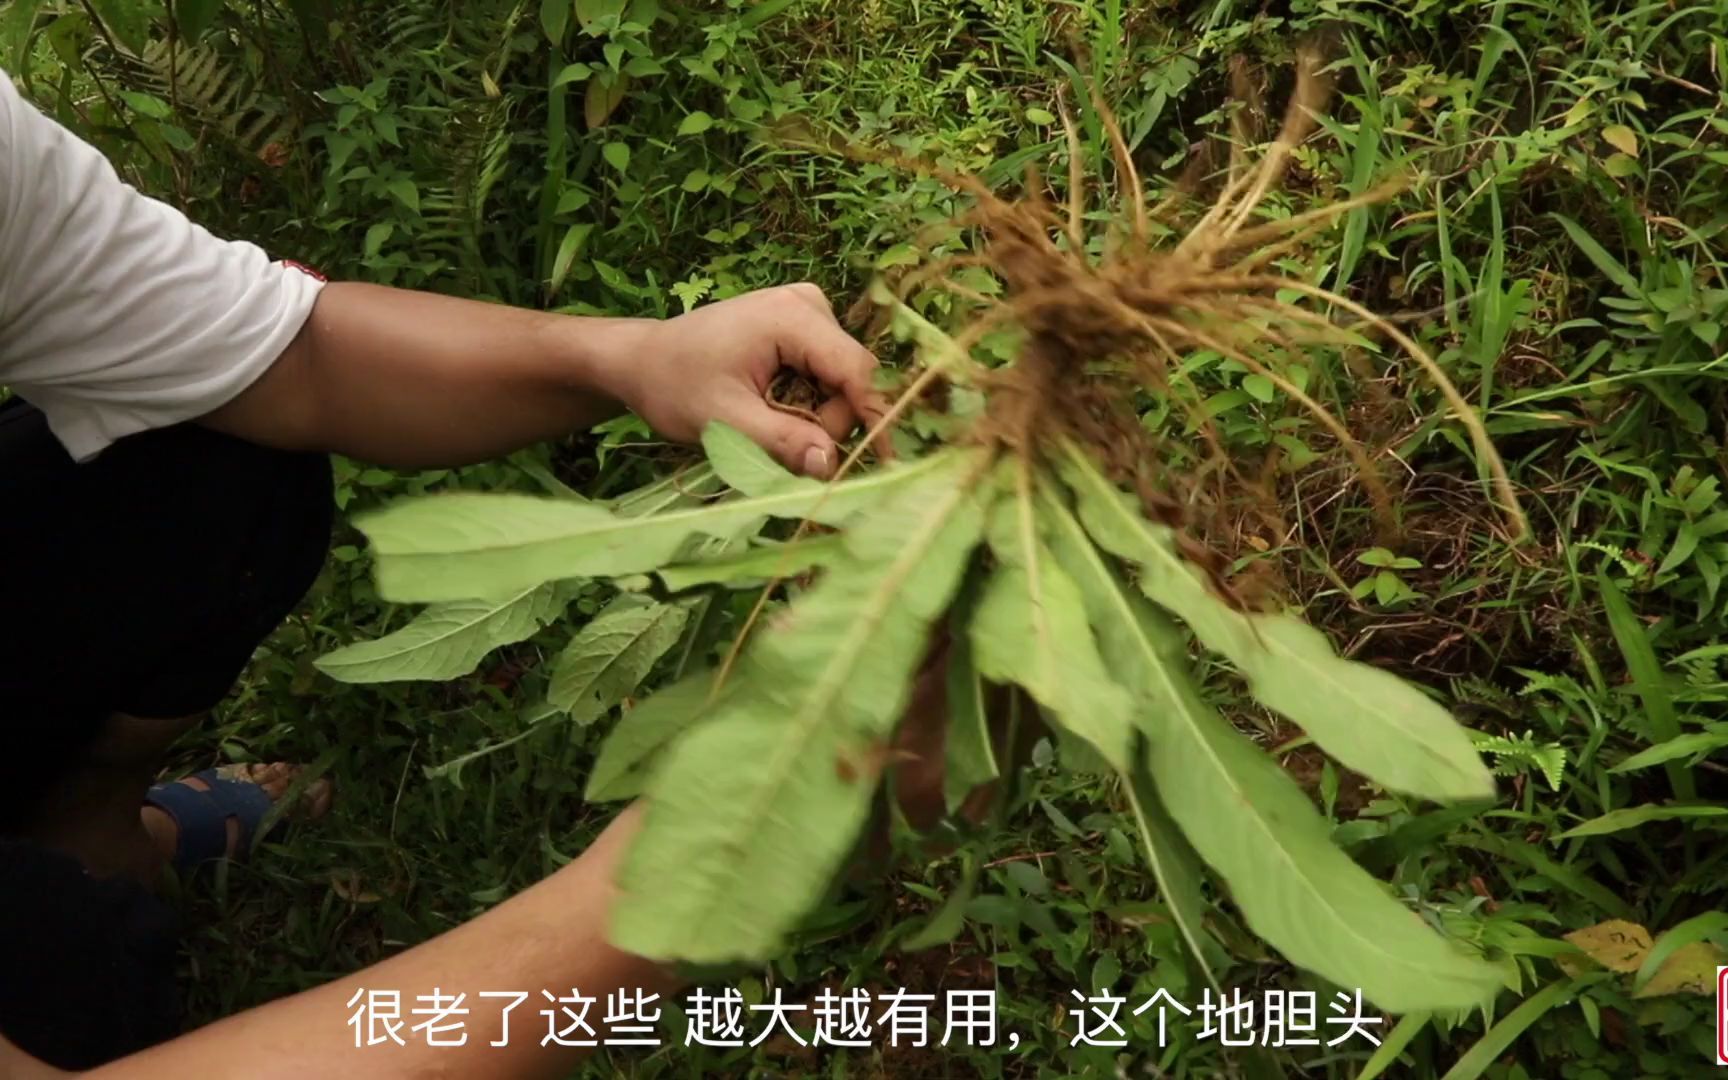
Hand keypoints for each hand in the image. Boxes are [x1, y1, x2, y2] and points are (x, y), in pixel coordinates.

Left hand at [608, 283, 886, 478]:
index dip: (874, 418)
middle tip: (779, 444)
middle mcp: (809, 304)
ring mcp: (807, 310)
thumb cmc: (675, 385)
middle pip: (850, 378)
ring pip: (841, 380)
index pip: (856, 371)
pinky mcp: (802, 325)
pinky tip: (773, 406)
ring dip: (814, 415)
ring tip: (765, 422)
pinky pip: (826, 374)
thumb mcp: (725, 421)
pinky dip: (807, 402)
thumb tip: (830, 465)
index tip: (886, 462)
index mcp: (792, 316)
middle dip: (826, 422)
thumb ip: (781, 442)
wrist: (643, 360)